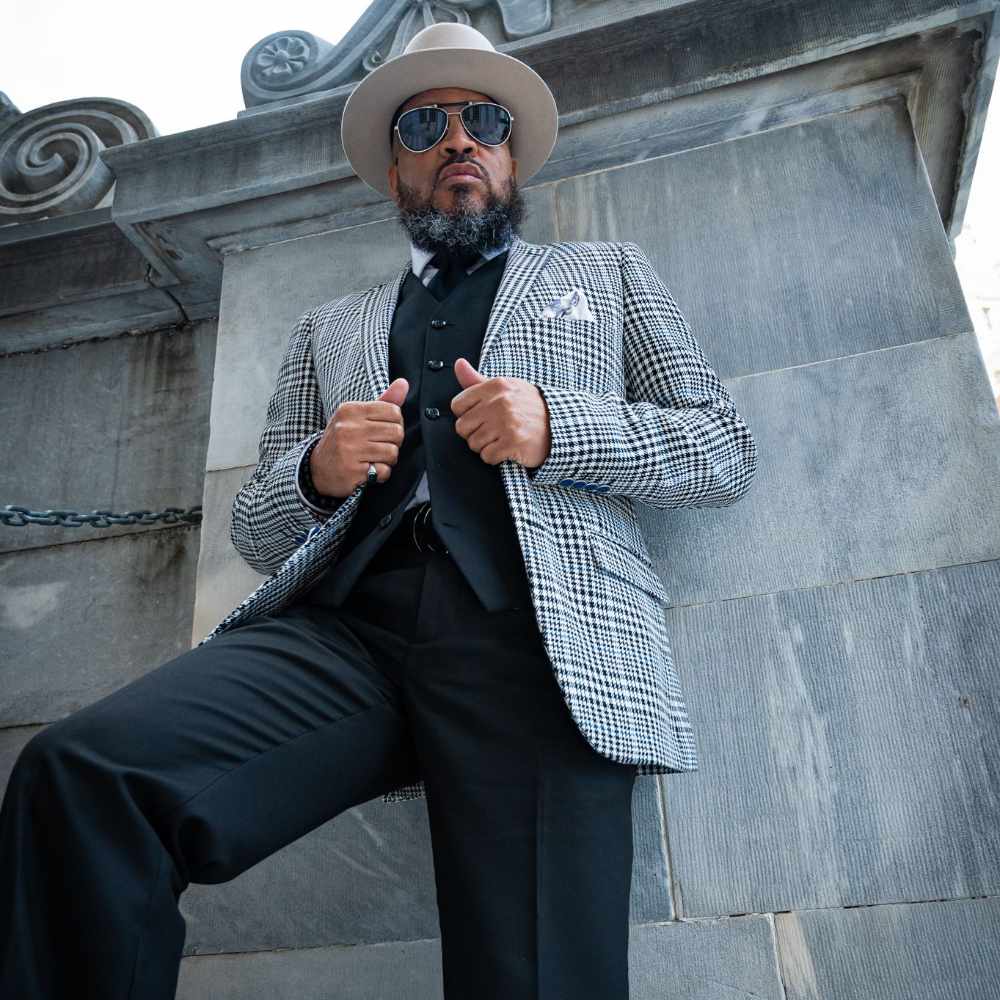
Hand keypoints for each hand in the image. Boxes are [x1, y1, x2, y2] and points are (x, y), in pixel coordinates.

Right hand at [310, 378, 408, 496]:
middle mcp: (348, 427)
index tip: (384, 431)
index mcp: (350, 410)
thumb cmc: (343, 440)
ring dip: (388, 460)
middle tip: (380, 447)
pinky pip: (383, 471)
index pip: (394, 411)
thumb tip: (404, 383)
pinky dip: (380, 474)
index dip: (396, 424)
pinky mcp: (352, 470)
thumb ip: (383, 401)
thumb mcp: (357, 417)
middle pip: (396, 432)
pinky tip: (368, 470)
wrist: (318, 469)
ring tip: (374, 459)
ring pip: (392, 452)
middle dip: (394, 443)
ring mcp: (349, 449)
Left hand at [450, 358, 550, 468]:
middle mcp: (500, 402)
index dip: (467, 415)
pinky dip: (495, 457)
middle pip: (462, 427)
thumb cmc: (529, 407)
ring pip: (473, 443)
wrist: (559, 425)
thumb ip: (477, 380)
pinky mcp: (513, 442)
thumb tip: (458, 365)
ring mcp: (506, 423)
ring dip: (486, 446)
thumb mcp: (506, 388)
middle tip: (492, 431)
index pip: (457, 405)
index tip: (481, 417)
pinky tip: (507, 448)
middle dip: (474, 433)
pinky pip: (487, 456)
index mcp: (496, 386)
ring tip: (501, 439)